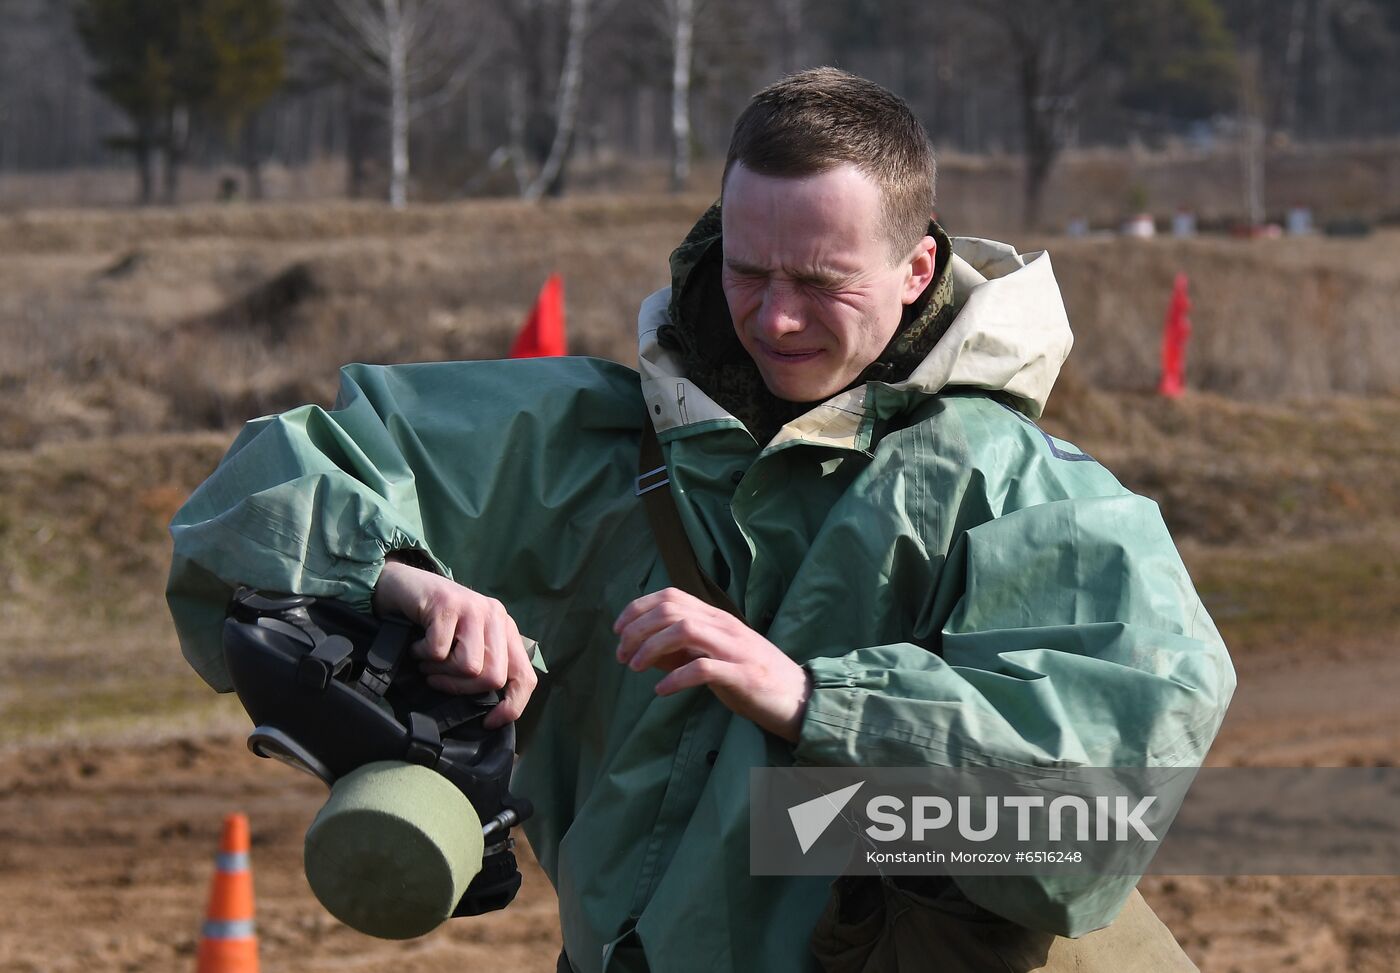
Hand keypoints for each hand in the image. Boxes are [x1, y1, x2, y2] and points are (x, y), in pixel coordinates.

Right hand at [373, 559, 536, 728]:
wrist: (402, 584)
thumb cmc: (433, 622)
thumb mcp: (466, 643)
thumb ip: (483, 666)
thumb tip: (492, 713)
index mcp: (505, 630)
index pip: (525, 676)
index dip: (513, 706)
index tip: (490, 722)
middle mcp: (495, 617)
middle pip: (493, 677)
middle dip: (461, 688)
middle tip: (438, 679)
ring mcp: (473, 609)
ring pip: (469, 667)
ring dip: (440, 672)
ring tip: (428, 660)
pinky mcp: (448, 605)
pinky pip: (438, 652)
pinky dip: (422, 655)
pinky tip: (417, 644)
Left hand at [613, 588, 811, 741]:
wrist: (799, 699)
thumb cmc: (752, 678)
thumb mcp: (713, 659)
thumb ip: (681, 652)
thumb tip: (643, 652)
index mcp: (717, 618)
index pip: (671, 596)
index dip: (638, 608)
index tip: (618, 630)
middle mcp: (725, 626)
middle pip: (671, 609)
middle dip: (637, 629)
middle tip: (621, 655)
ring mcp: (735, 648)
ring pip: (684, 629)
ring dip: (651, 648)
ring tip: (635, 668)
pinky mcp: (743, 675)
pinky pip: (703, 668)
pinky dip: (675, 677)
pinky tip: (661, 691)